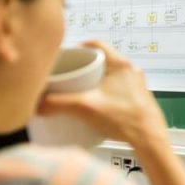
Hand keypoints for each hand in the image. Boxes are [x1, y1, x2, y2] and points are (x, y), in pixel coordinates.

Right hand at [37, 40, 166, 145]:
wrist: (149, 139)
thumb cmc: (123, 119)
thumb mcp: (84, 108)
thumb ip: (57, 104)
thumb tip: (36, 104)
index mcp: (120, 65)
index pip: (97, 44)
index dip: (80, 46)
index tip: (69, 52)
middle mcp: (132, 71)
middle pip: (104, 60)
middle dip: (86, 66)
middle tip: (71, 74)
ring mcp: (138, 84)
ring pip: (113, 75)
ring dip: (98, 80)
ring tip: (81, 90)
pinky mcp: (140, 98)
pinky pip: (120, 88)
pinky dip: (108, 91)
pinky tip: (99, 104)